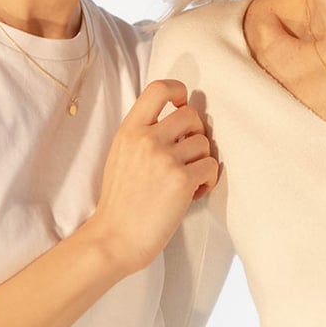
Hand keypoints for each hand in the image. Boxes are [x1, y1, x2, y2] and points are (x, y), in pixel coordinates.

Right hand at [88, 79, 217, 274]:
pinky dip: (208, 179)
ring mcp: (165, 158)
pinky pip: (211, 166)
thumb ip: (144, 132)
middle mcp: (147, 138)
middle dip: (196, 132)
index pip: (158, 89)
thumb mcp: (121, 153)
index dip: (177, 90)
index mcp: (130, 129)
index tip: (181, 104)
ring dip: (202, 160)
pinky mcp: (181, 180)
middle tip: (189, 152)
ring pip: (204, 142)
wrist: (114, 238)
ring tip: (189, 179)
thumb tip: (178, 116)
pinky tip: (194, 192)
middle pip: (190, 114)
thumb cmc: (120, 200)